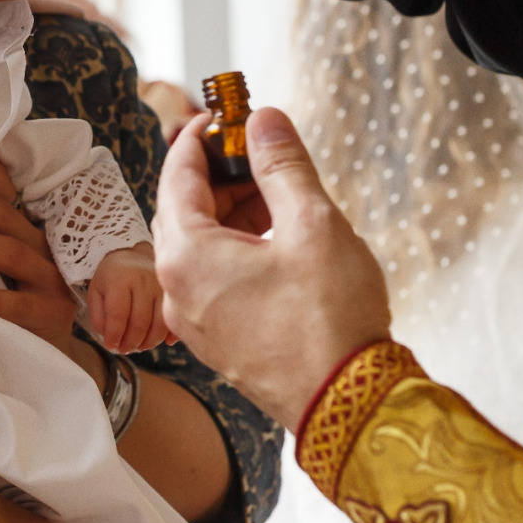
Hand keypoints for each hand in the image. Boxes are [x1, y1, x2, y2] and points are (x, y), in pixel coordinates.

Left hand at [87, 243, 174, 352]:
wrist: (135, 255)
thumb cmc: (113, 277)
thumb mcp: (97, 290)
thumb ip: (98, 315)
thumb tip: (108, 337)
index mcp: (120, 279)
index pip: (118, 314)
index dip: (114, 335)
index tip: (110, 345)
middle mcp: (143, 281)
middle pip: (140, 322)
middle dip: (131, 342)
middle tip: (124, 349)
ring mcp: (161, 287)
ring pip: (159, 324)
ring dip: (149, 342)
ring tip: (138, 346)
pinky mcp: (173, 293)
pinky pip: (174, 319)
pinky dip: (169, 335)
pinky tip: (162, 342)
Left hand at [154, 108, 392, 428]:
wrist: (347, 405)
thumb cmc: (329, 318)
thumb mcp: (312, 224)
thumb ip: (282, 165)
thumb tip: (263, 121)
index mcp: (186, 255)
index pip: (176, 176)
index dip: (198, 139)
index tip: (221, 117)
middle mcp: (175, 288)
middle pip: (183, 211)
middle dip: (218, 176)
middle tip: (257, 154)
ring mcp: (192, 319)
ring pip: (198, 247)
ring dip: (230, 214)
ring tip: (277, 195)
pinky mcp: (216, 340)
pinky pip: (211, 280)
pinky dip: (234, 251)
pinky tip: (276, 241)